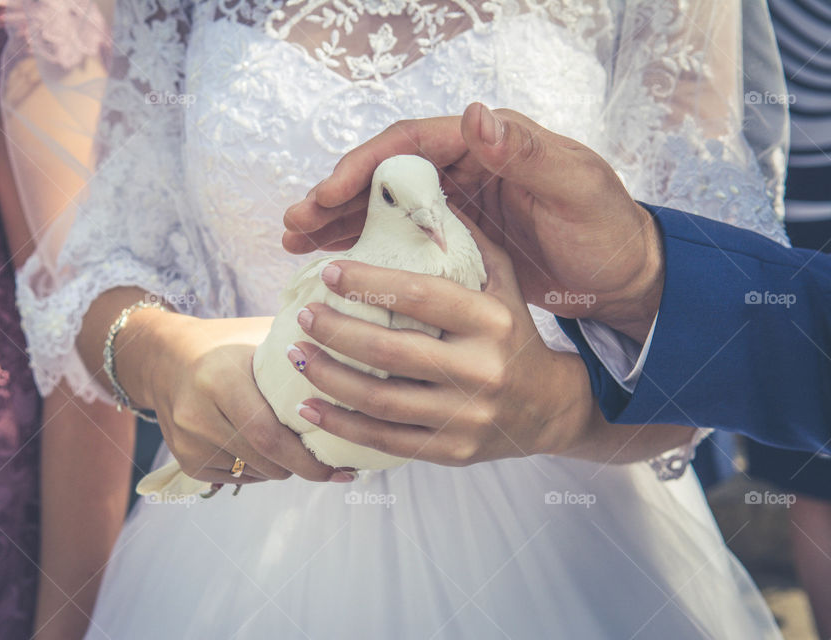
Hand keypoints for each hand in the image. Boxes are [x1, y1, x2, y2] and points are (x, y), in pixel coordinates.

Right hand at [116, 313, 351, 484]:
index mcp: (220, 378)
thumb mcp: (261, 337)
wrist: (166, 357)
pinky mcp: (185, 460)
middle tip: (332, 464)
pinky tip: (266, 449)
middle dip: (304, 466)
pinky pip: (238, 478)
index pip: (270, 434)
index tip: (343, 466)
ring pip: (255, 473)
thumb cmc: (229, 343)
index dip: (309, 458)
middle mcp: (197, 413)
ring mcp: (187, 442)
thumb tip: (361, 369)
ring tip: (299, 448)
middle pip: (266, 460)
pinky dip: (260, 469)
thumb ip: (303, 353)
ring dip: (284, 467)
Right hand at [283, 103, 663, 342]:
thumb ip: (528, 152)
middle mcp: (466, 164)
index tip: (327, 193)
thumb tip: (476, 115)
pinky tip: (331, 259)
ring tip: (294, 240)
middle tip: (294, 222)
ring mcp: (458, 202)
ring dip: (337, 221)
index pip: (412, 144)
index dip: (364, 165)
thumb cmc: (606, 231)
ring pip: (383, 205)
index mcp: (489, 142)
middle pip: (386, 172)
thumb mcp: (577, 188)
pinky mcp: (455, 238)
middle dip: (335, 195)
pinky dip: (363, 245)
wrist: (625, 277)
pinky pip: (398, 236)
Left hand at [286, 219, 595, 464]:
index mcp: (491, 321)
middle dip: (336, 332)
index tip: (329, 273)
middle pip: (391, 350)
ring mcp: (465, 416)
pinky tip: (308, 406)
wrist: (548, 407)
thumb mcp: (504, 283)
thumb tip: (419, 196)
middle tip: (305, 317)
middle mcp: (481, 370)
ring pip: (380, 400)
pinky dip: (340, 423)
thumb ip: (467, 243)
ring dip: (328, 378)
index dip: (369, 283)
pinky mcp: (451, 451)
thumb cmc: (512, 334)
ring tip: (296, 357)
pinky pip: (384, 440)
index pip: (421, 296)